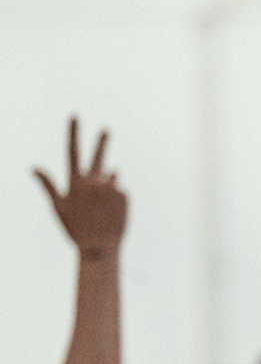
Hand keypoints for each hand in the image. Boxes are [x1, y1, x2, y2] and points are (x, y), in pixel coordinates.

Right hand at [34, 117, 124, 256]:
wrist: (99, 247)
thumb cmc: (74, 228)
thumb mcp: (57, 207)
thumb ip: (48, 185)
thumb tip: (33, 167)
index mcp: (75, 182)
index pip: (72, 151)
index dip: (73, 132)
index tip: (75, 115)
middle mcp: (94, 181)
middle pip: (98, 156)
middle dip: (102, 142)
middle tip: (107, 129)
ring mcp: (111, 187)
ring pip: (109, 180)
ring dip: (105, 190)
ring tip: (101, 210)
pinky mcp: (125, 195)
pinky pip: (119, 192)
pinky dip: (115, 199)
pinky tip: (111, 213)